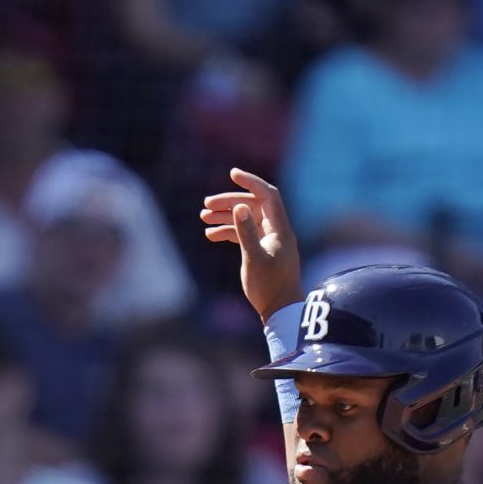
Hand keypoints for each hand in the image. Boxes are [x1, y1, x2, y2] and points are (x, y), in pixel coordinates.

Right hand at [200, 168, 304, 319]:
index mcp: (279, 228)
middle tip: (206, 205)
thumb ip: (246, 232)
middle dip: (230, 202)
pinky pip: (242, 234)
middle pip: (252, 205)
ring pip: (245, 219)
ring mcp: (267, 240)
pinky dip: (227, 231)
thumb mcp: (254, 258)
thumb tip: (238, 207)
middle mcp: (274, 230)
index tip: (232, 174)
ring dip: (225, 216)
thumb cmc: (270, 285)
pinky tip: (210, 235)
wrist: (279, 308)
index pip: (267, 195)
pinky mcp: (259, 250)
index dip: (251, 182)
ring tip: (203, 218)